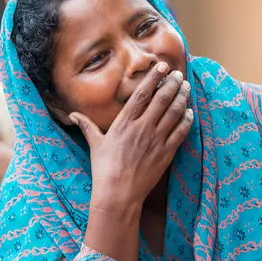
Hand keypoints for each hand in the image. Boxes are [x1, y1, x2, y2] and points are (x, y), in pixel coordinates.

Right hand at [71, 62, 192, 210]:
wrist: (118, 194)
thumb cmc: (104, 169)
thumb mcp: (95, 144)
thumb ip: (87, 126)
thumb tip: (72, 116)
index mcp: (124, 122)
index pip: (142, 94)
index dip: (153, 78)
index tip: (162, 66)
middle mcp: (142, 128)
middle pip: (162, 99)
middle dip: (172, 84)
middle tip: (178, 74)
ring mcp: (156, 140)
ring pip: (173, 113)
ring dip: (182, 97)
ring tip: (186, 87)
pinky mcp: (166, 153)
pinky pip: (180, 132)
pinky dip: (186, 120)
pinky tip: (189, 112)